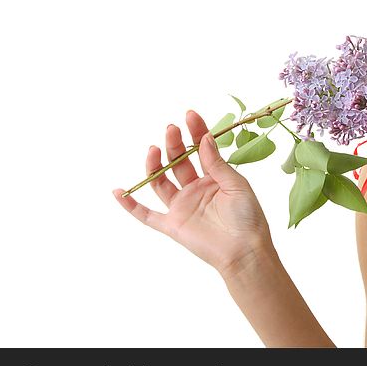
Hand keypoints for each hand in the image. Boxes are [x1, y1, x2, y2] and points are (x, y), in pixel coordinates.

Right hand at [112, 109, 274, 278]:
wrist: (244, 251)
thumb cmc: (247, 217)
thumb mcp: (236, 184)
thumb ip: (216, 163)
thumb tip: (204, 139)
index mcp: (214, 178)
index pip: (201, 150)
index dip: (196, 132)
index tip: (190, 114)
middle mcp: (195, 189)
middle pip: (178, 162)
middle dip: (174, 144)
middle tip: (171, 129)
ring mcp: (182, 206)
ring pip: (160, 181)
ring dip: (154, 165)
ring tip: (153, 148)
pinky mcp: (171, 225)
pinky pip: (146, 214)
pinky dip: (131, 204)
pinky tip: (118, 191)